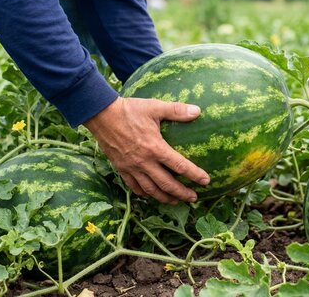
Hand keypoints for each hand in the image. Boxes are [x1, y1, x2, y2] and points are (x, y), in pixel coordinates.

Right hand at [85, 97, 209, 204]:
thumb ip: (177, 111)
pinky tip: (151, 195)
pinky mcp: (121, 168)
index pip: (179, 166)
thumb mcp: (155, 107)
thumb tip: (197, 111)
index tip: (206, 181)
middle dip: (181, 193)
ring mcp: (131, 167)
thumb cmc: (130, 110)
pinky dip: (144, 194)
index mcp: (155, 148)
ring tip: (175, 201)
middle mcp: (144, 162)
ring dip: (164, 197)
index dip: (194, 175)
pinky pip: (133, 186)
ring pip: (150, 190)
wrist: (102, 115)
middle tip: (193, 198)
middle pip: (166, 184)